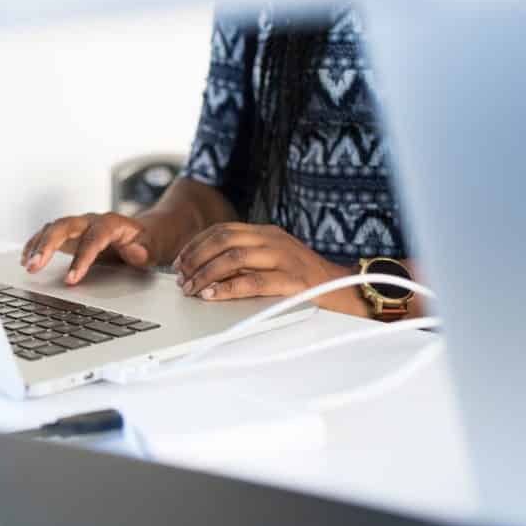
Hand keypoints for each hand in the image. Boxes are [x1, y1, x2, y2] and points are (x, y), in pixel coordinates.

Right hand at [21, 212, 160, 284]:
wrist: (144, 232)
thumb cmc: (147, 241)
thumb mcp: (154, 247)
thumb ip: (145, 250)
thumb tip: (135, 252)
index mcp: (112, 223)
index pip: (93, 238)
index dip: (81, 258)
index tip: (71, 279)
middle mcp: (91, 221)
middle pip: (65, 226)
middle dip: (47, 245)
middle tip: (35, 266)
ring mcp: (79, 226)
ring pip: (53, 228)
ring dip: (37, 246)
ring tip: (27, 266)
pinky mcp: (70, 234)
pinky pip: (48, 234)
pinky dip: (35, 245)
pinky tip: (26, 259)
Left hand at [172, 222, 366, 315]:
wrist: (346, 291)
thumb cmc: (305, 280)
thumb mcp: (273, 261)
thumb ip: (246, 261)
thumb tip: (205, 271)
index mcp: (267, 233)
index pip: (222, 230)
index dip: (196, 245)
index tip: (179, 261)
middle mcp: (273, 240)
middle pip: (223, 240)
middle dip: (195, 258)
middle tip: (180, 277)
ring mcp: (284, 258)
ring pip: (233, 258)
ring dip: (205, 274)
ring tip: (191, 288)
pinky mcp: (291, 281)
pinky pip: (251, 282)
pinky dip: (226, 289)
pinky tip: (211, 295)